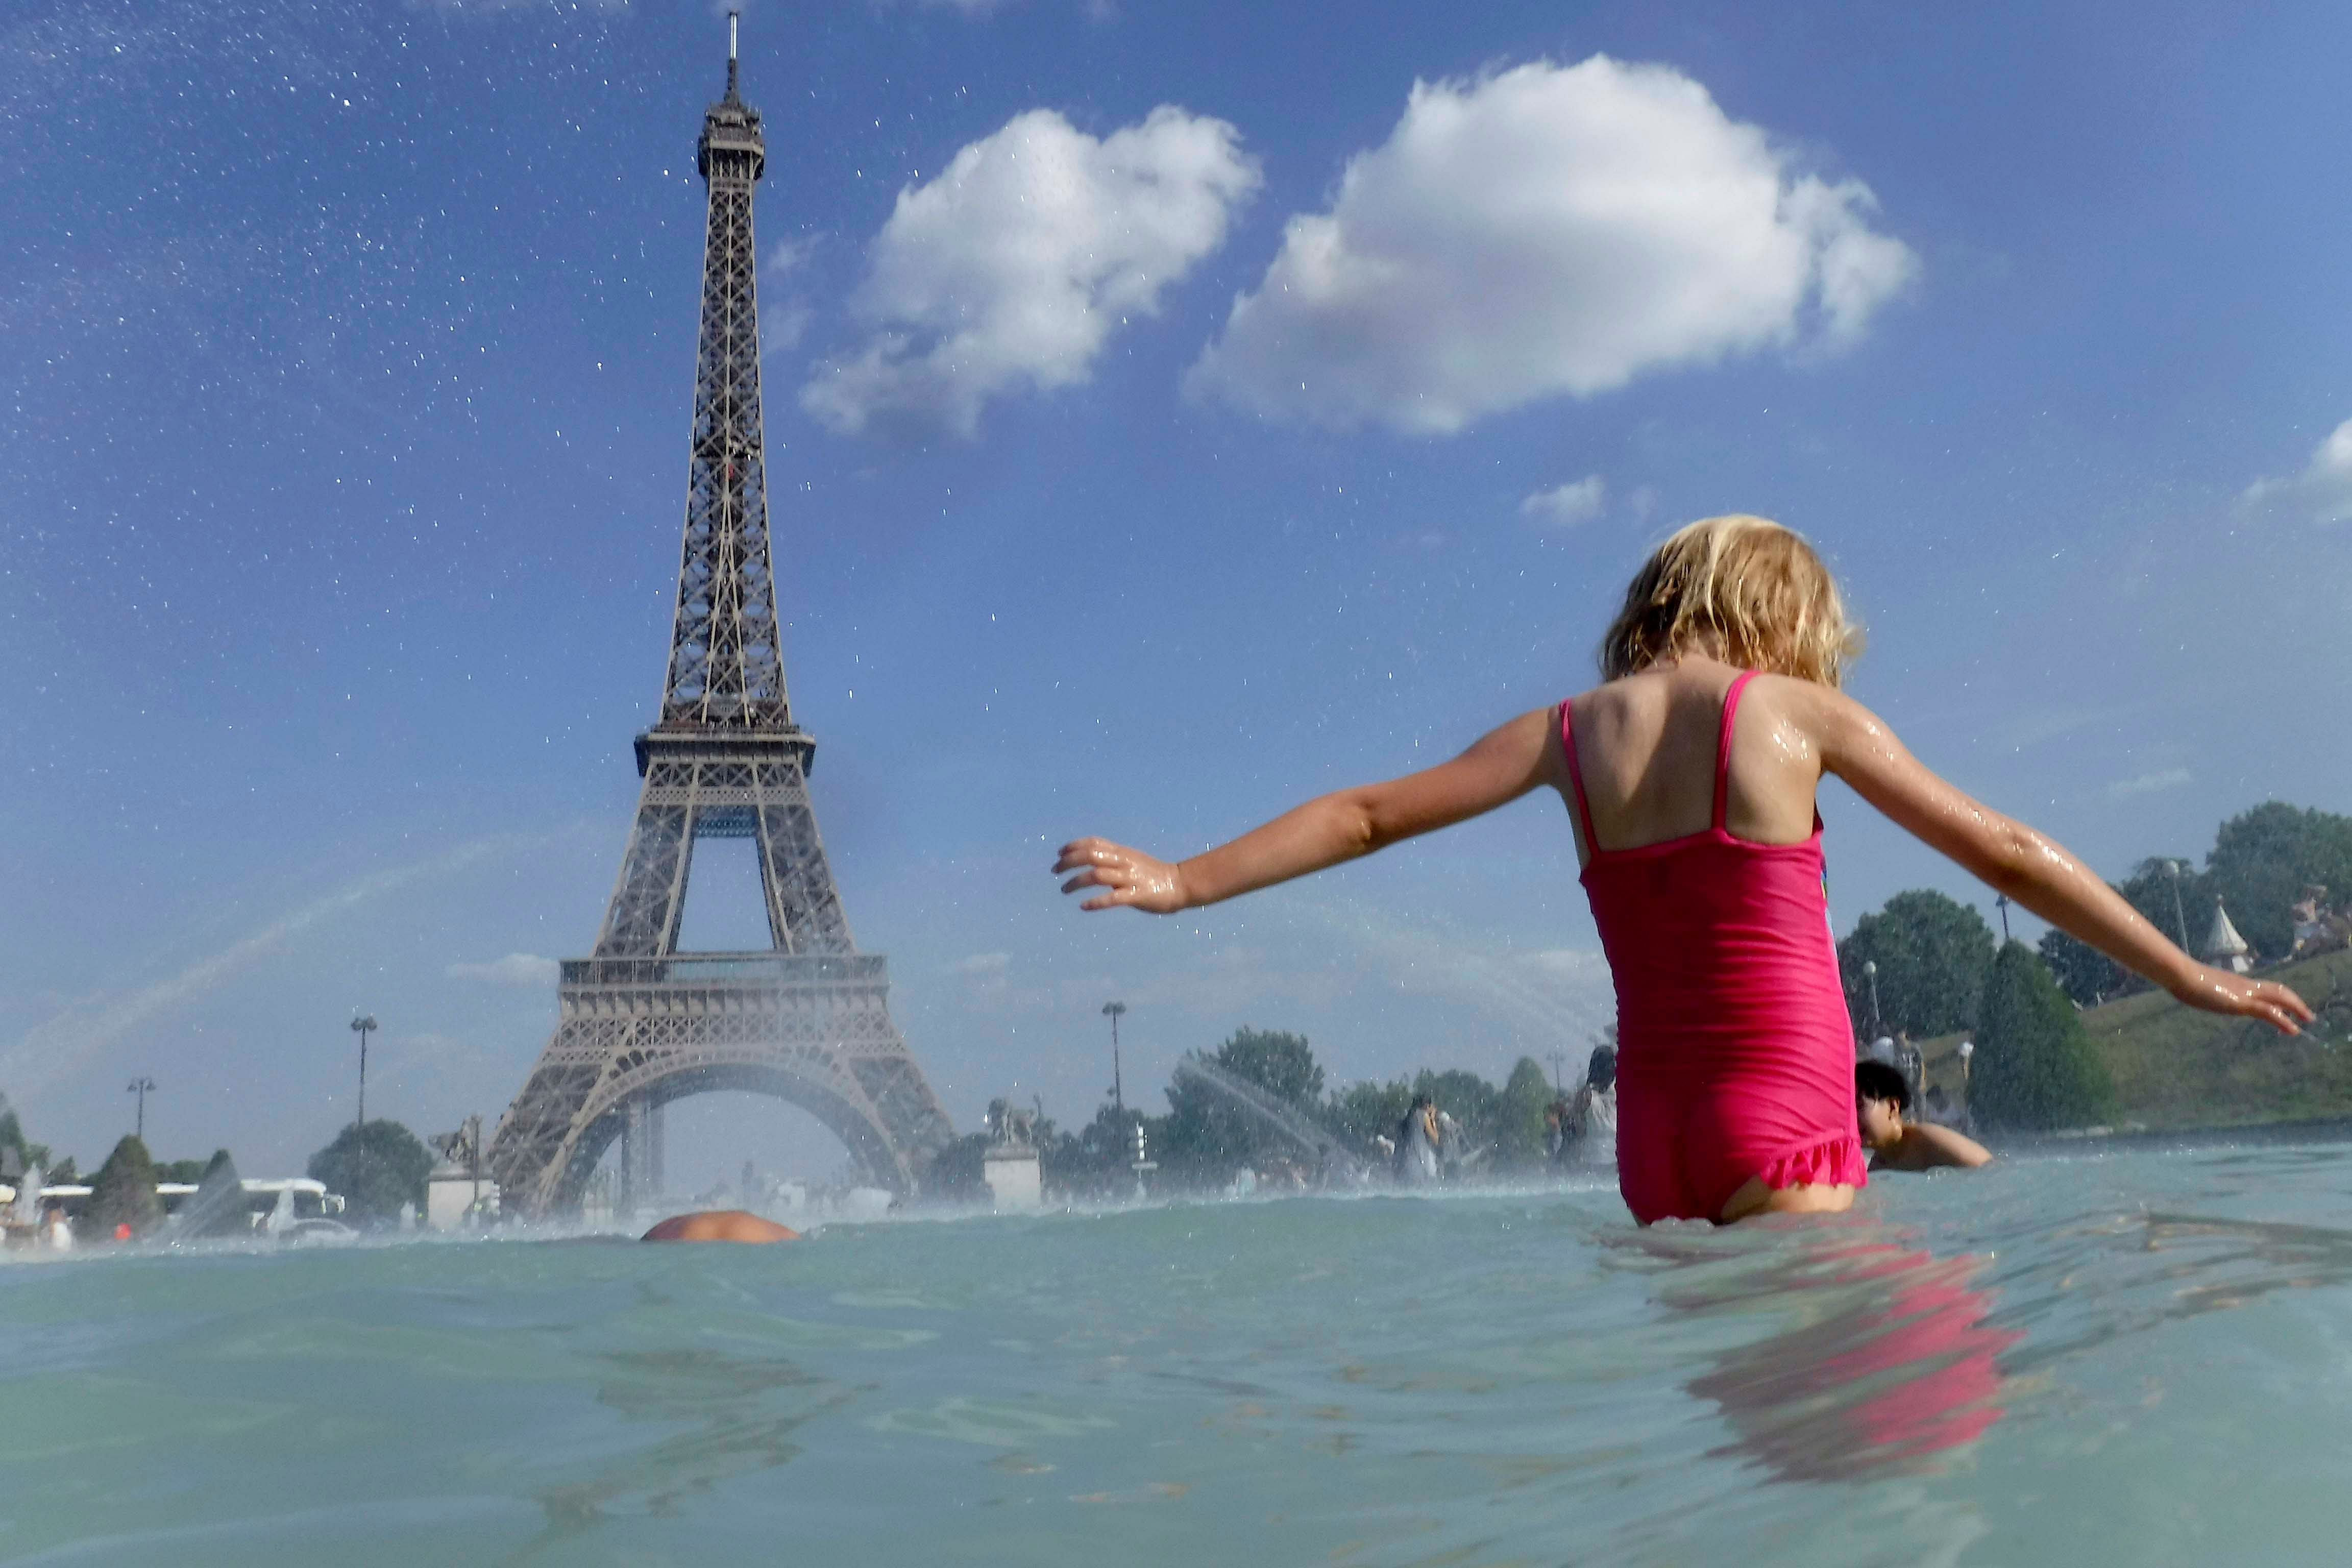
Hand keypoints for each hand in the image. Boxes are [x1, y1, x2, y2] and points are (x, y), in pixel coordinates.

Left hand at [1054, 837, 1186, 913]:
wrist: (1180, 884)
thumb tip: (1090, 859)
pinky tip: (1084, 906)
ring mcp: (1130, 878)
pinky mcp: (1138, 895)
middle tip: (1055, 871)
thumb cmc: (1153, 874)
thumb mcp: (1131, 859)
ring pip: (1097, 875)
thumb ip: (1112, 857)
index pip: (1093, 843)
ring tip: (1064, 890)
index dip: (1073, 846)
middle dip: (1069, 862)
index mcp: (1122, 852)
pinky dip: (1096, 902)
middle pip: (1090, 856)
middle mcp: (1124, 862)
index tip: (1059, 853)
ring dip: (1076, 882)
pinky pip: (1113, 898)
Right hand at [2169, 964, 2315, 1034]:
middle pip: (2279, 990)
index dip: (2280, 996)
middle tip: (2306, 1014)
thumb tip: (2203, 991)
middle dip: (2295, 1002)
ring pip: (2280, 998)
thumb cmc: (2184, 979)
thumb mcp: (2200, 986)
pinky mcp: (2242, 1003)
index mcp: (2237, 983)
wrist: (2181, 974)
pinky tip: (2293, 1029)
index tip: (2288, 1006)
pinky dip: (2284, 1021)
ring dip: (2297, 1008)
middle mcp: (2246, 986)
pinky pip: (2269, 1012)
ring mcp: (2246, 994)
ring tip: (2306, 1019)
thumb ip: (2209, 990)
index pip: (2266, 987)